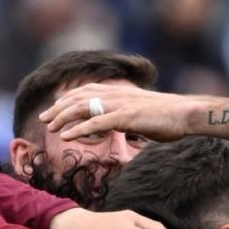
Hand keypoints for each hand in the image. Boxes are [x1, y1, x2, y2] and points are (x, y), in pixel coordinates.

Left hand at [39, 83, 198, 142]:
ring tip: (49, 127)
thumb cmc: (167, 117)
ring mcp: (119, 105)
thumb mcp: (142, 113)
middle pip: (79, 98)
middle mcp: (116, 94)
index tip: (54, 108)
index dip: (68, 99)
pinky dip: (78, 129)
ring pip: (83, 108)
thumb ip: (127, 115)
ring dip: (63, 117)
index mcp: (119, 92)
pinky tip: (66, 136)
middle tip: (43, 118)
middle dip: (59, 108)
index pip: (86, 91)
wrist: (185, 114)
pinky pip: (95, 123)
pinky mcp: (124, 117)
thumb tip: (121, 124)